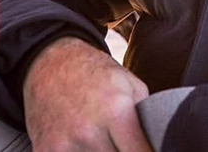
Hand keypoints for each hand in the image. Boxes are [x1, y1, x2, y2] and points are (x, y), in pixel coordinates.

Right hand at [22, 36, 151, 150]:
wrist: (52, 64)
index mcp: (116, 111)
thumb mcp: (130, 85)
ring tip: (104, 137)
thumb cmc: (96, 73)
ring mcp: (64, 145)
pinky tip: (82, 142)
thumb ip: (145, 117)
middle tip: (124, 140)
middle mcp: (89, 131)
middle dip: (124, 151)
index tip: (152, 151)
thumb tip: (156, 143)